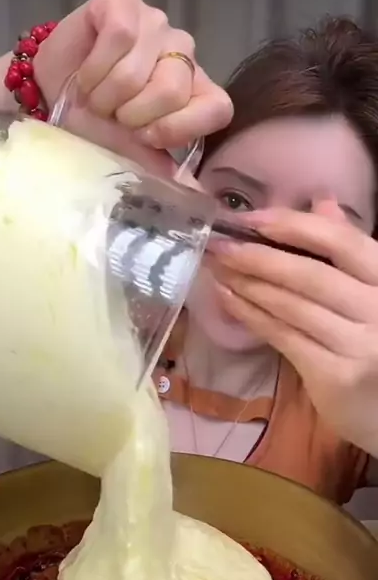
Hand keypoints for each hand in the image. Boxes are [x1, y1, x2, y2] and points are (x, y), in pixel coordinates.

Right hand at [34, 0, 231, 174]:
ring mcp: (155, 23)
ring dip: (106, 93)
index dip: (177, 128)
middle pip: (172, 90)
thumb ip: (164, 172)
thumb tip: (198, 205)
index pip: (218, 108)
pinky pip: (118, 35)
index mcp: (195, 91)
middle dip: (130, 114)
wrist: (47, 97)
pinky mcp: (123, 1)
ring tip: (95, 96)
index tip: (143, 137)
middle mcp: (182, 52)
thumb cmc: (93, 126)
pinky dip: (94, 66)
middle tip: (112, 115)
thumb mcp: (130, 155)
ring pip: (138, 67)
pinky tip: (86, 73)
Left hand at [211, 201, 377, 456]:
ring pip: (292, 306)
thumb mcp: (376, 293)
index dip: (295, 226)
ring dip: (248, 284)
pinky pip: (284, 337)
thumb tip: (321, 203)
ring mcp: (359, 346)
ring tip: (217, 268)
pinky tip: (230, 300)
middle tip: (219, 244)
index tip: (252, 219)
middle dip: (258, 256)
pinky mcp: (334, 376)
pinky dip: (252, 316)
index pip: (344, 242)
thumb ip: (352, 252)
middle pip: (310, 275)